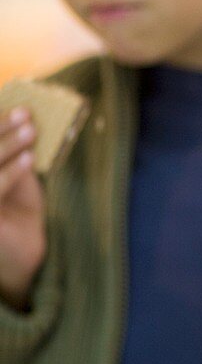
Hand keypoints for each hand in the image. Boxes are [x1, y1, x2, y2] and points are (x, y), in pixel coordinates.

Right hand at [0, 108, 45, 309]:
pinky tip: (30, 158)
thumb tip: (23, 118)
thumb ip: (15, 156)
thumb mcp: (17, 180)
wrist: (22, 261)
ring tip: (32, 129)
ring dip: (8, 143)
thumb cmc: (19, 215)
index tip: (11, 103)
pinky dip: (13, 170)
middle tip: (25, 111)